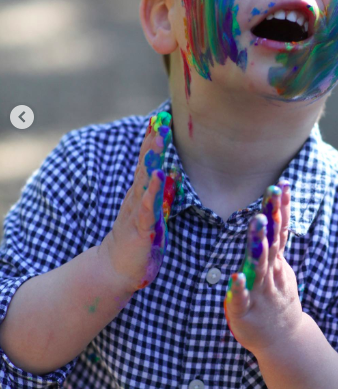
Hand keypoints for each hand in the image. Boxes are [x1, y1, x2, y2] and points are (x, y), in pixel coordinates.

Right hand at [99, 112, 173, 293]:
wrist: (115, 269)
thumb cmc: (137, 241)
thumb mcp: (151, 214)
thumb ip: (159, 193)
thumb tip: (172, 174)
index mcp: (141, 193)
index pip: (147, 162)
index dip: (153, 141)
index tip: (160, 118)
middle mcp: (137, 197)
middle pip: (145, 164)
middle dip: (153, 140)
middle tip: (160, 118)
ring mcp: (137, 210)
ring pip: (145, 179)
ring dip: (152, 157)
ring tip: (159, 136)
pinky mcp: (141, 227)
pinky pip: (148, 206)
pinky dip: (153, 190)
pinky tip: (160, 176)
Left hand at [223, 181, 303, 355]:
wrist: (284, 340)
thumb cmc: (277, 297)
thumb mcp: (280, 266)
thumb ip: (275, 241)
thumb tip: (274, 212)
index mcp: (276, 261)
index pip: (280, 229)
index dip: (281, 207)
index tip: (282, 184)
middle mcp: (270, 272)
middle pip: (271, 241)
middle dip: (272, 216)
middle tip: (272, 192)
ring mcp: (259, 291)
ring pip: (259, 264)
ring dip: (258, 243)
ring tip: (257, 221)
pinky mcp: (245, 311)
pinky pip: (241, 298)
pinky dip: (239, 288)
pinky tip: (235, 276)